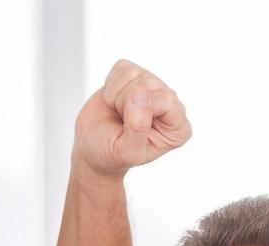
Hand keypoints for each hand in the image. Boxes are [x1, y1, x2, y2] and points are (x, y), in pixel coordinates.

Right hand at [72, 60, 190, 181]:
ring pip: (133, 74)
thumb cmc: (110, 154)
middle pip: (148, 84)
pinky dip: (110, 86)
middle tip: (121, 122)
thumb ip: (138, 127)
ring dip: (116, 96)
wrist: (91, 149)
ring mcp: (153, 88)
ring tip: (117, 113)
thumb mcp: (126, 152)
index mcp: (177, 128)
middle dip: (125, 103)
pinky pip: (122, 68)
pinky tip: (113, 103)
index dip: (140, 110)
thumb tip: (141, 94)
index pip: (166, 100)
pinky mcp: (135, 77)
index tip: (128, 128)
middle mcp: (169, 104)